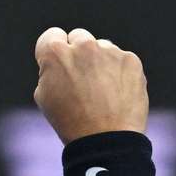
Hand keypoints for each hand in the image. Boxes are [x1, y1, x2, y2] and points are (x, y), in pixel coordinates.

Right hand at [33, 27, 148, 144]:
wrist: (106, 139)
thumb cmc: (70, 122)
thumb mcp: (44, 96)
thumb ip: (49, 71)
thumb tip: (59, 62)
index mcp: (55, 53)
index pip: (51, 36)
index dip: (53, 53)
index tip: (58, 66)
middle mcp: (83, 46)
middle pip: (78, 37)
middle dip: (78, 53)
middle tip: (81, 80)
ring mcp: (109, 51)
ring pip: (102, 48)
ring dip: (100, 62)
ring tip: (101, 92)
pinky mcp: (130, 60)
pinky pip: (121, 60)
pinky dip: (118, 72)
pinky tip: (116, 94)